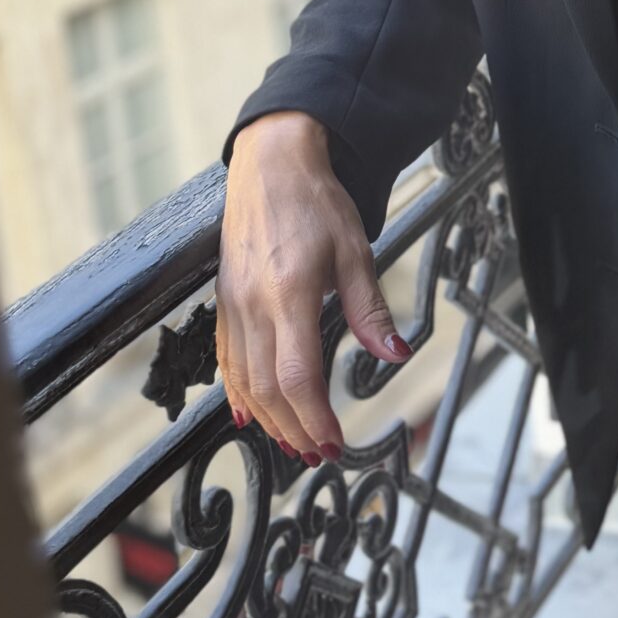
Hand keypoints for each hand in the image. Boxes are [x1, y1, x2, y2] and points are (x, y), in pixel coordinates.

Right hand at [215, 111, 411, 463]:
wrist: (270, 164)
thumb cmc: (316, 203)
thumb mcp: (357, 251)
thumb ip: (371, 310)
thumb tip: (395, 356)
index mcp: (289, 292)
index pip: (297, 375)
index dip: (314, 417)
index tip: (334, 442)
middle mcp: (253, 304)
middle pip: (267, 387)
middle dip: (292, 428)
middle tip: (318, 453)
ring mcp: (232, 304)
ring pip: (243, 379)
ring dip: (267, 418)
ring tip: (293, 442)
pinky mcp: (223, 300)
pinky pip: (226, 358)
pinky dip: (237, 392)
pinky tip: (248, 413)